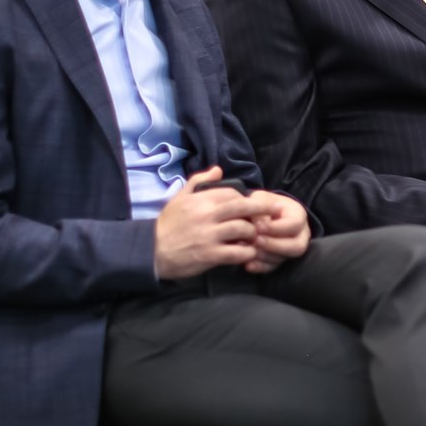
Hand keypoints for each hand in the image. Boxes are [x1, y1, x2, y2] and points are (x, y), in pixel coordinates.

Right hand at [153, 167, 284, 279]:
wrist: (152, 251)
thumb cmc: (168, 224)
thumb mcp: (179, 198)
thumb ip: (199, 181)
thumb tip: (219, 170)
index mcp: (201, 200)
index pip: (233, 193)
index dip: (246, 198)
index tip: (252, 205)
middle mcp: (207, 215)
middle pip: (244, 207)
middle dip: (262, 209)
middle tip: (273, 213)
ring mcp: (210, 235)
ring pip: (244, 229)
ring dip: (253, 234)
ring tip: (254, 237)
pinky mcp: (210, 255)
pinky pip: (237, 253)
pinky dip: (247, 253)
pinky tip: (248, 253)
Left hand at [243, 191, 309, 273]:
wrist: (258, 214)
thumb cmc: (261, 204)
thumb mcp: (260, 199)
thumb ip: (260, 208)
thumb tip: (258, 225)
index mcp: (298, 215)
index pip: (295, 224)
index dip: (276, 228)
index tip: (258, 226)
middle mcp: (301, 234)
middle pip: (297, 247)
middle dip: (274, 245)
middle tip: (255, 240)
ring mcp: (291, 249)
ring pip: (284, 259)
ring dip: (264, 256)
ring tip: (248, 250)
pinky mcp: (280, 260)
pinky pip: (274, 268)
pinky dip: (260, 267)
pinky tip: (248, 264)